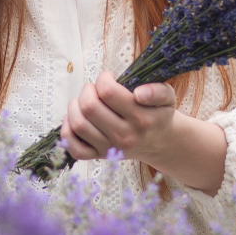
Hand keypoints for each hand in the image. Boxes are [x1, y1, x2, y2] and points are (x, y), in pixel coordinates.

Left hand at [60, 70, 228, 194]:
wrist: (161, 143)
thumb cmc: (159, 114)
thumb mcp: (168, 97)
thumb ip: (157, 91)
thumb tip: (139, 93)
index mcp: (141, 118)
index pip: (108, 92)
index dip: (103, 79)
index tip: (109, 78)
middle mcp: (124, 136)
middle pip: (89, 107)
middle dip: (87, 90)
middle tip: (95, 89)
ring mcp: (110, 148)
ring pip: (78, 124)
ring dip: (75, 106)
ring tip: (85, 101)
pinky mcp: (100, 156)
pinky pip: (75, 149)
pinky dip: (68, 132)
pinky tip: (75, 119)